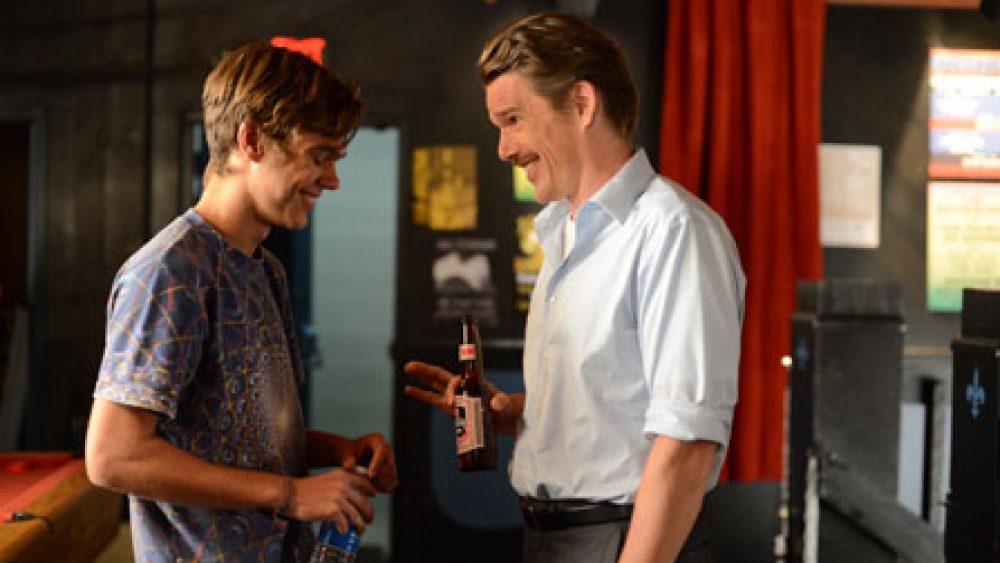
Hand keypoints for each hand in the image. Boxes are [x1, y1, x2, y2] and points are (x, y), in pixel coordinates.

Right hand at [285, 469, 375, 532]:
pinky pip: (344, 523)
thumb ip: (340, 483)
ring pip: (356, 515)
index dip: (371, 490)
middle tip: (369, 519)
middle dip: (368, 513)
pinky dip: (345, 528)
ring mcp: (339, 498)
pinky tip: (343, 531)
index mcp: (342, 476)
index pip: (364, 482)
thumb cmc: (305, 488)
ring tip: (360, 529)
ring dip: (360, 524)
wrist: (290, 494)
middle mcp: (343, 486)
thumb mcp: (327, 478)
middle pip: (363, 502)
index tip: (373, 495)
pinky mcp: (332, 511)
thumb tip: (350, 496)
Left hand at [344, 433, 397, 492]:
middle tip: (368, 484)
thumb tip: (349, 466)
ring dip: (382, 483)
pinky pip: (393, 481)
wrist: (349, 457)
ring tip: (369, 488)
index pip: (382, 451)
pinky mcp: (390, 470)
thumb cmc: (347, 454)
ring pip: (392, 474)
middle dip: (379, 477)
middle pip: (389, 464)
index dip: (377, 464)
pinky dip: (385, 487)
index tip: (370, 476)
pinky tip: (375, 490)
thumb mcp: (345, 456)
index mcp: (377, 439)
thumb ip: (347, 460)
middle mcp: (387, 448)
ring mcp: (390, 459)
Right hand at [404, 360, 522, 434]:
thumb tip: (495, 405)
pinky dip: (420, 394)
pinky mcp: (449, 407)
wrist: (502, 416)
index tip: (451, 403)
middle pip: (438, 375)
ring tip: (407, 368)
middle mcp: (459, 386)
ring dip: (420, 377)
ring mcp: (453, 396)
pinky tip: (407, 389)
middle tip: (410, 365)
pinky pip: (431, 399)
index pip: (454, 383)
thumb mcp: (503, 404)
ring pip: (433, 384)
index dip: (450, 390)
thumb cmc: (504, 407)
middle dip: (425, 370)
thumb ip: (500, 403)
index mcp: (469, 382)